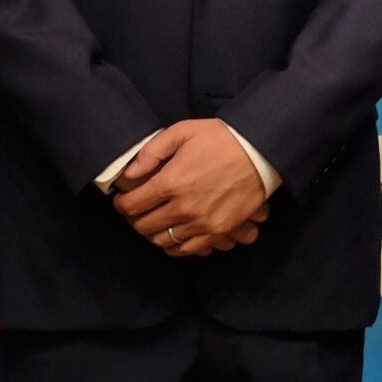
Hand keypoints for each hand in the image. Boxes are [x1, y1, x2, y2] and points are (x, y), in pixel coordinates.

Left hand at [113, 120, 270, 254]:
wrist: (260, 152)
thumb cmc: (221, 139)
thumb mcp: (182, 132)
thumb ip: (151, 152)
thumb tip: (129, 174)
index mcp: (171, 182)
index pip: (132, 205)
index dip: (121, 204)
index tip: (121, 200)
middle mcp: (183, 208)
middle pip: (144, 227)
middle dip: (134, 220)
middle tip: (136, 212)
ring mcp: (202, 223)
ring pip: (163, 241)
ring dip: (153, 234)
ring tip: (154, 223)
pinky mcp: (219, 231)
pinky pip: (188, 250)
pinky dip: (176, 246)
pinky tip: (174, 236)